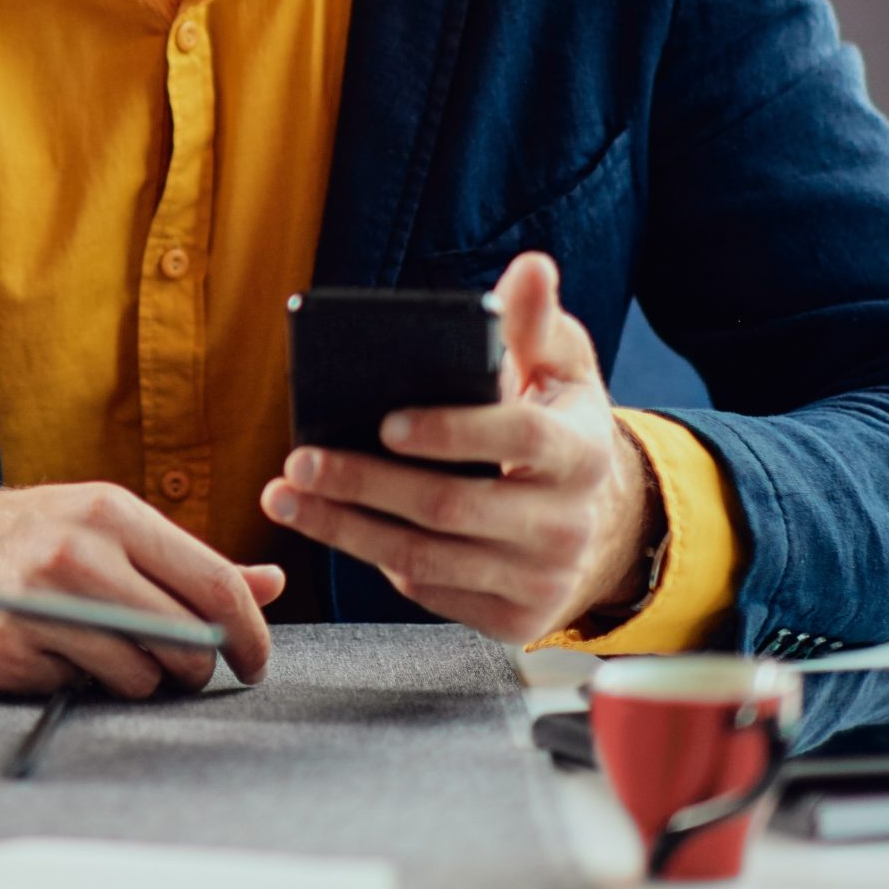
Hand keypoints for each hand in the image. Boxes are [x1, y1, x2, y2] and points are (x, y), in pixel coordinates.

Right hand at [0, 479, 283, 695]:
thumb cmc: (32, 537)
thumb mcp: (107, 527)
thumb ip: (189, 560)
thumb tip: (272, 581)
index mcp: (111, 512)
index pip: (215, 582)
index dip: (251, 632)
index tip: (254, 661)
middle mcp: (77, 550)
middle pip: (186, 637)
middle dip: (195, 665)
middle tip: (179, 667)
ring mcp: (37, 598)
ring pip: (140, 673)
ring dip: (136, 678)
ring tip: (105, 653)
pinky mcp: (5, 644)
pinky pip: (81, 688)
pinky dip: (80, 682)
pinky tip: (57, 655)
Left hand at [259, 252, 653, 643]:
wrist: (601, 526)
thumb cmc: (561, 429)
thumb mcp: (562, 373)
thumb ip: (537, 323)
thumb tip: (531, 269)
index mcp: (581, 452)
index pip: (516, 436)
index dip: (450, 430)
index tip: (386, 422)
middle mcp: (565, 524)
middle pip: (450, 508)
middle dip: (364, 484)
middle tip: (300, 460)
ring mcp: (540, 579)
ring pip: (425, 559)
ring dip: (344, 529)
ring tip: (286, 497)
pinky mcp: (513, 620)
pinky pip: (428, 589)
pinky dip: (373, 558)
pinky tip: (333, 526)